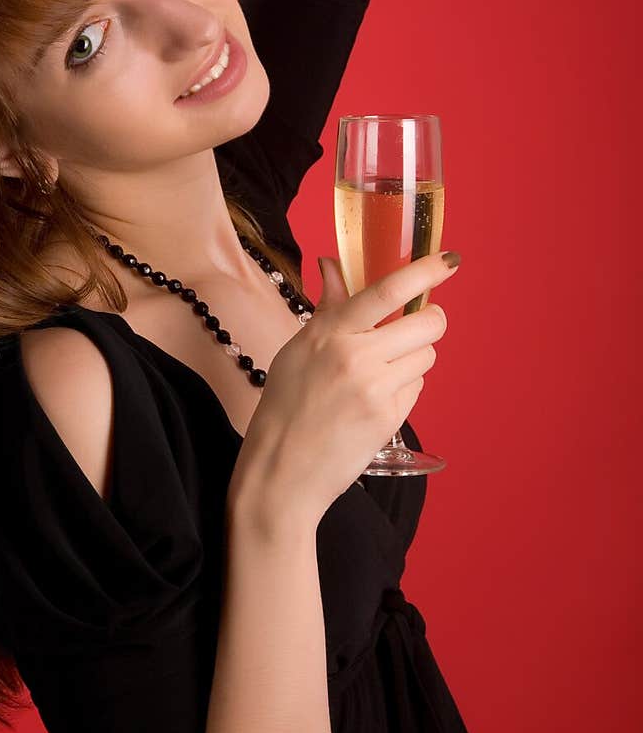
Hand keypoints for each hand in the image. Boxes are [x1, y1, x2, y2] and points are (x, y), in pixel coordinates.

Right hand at [229, 251, 460, 535]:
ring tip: (382, 373)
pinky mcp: (390, 418)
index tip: (449, 261)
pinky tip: (377, 399)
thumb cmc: (284, 408)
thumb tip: (333, 265)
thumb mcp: (298, 350)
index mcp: (329, 333)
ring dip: (414, 358)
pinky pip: (417, 387)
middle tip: (417, 326)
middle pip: (426, 324)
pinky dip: (405, 387)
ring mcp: (376, 389)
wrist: (283, 472)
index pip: (386, 291)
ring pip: (427, 356)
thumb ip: (327, 309)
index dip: (424, 272)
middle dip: (429, 321)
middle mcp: (356, 357)